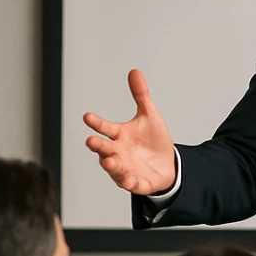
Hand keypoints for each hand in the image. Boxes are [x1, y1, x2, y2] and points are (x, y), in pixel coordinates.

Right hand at [83, 69, 176, 195]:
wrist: (168, 164)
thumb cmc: (153, 140)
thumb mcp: (150, 116)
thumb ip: (141, 95)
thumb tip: (135, 71)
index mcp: (120, 135)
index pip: (105, 128)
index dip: (97, 123)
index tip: (87, 116)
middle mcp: (118, 152)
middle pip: (105, 148)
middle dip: (98, 145)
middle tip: (91, 141)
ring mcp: (126, 168)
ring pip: (114, 167)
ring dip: (111, 165)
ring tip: (109, 161)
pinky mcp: (137, 182)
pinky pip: (131, 183)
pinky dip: (129, 182)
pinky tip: (128, 179)